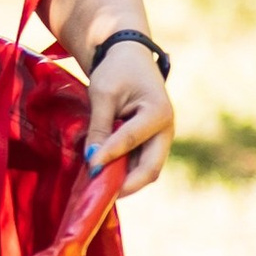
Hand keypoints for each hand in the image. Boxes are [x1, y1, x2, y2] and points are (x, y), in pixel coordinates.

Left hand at [83, 41, 173, 193]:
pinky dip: (122, 174)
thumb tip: (93, 160)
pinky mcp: (150, 144)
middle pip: (150, 168)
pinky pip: (138, 165)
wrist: (129, 58)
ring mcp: (159, 140)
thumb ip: (100, 127)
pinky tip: (101, 180)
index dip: (110, 156)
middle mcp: (165, 131)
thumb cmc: (117, 71)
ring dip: (123, 182)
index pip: (132, 140)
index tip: (89, 168)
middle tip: (100, 197)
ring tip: (97, 192)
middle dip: (126, 185)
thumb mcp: (103, 94)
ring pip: (145, 171)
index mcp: (158, 113)